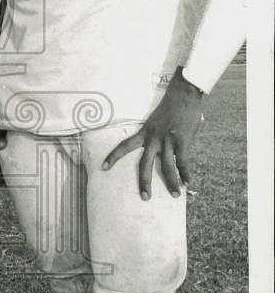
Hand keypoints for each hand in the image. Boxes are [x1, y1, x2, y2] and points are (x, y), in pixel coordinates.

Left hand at [102, 68, 203, 198]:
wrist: (183, 94)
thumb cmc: (170, 107)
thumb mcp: (156, 122)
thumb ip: (155, 135)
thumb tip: (160, 148)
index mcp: (144, 133)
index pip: (124, 146)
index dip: (114, 157)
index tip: (103, 167)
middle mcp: (153, 138)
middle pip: (144, 164)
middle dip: (144, 182)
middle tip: (145, 197)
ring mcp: (167, 140)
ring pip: (167, 167)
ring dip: (172, 182)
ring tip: (175, 195)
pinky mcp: (182, 141)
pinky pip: (183, 161)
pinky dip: (186, 173)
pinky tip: (188, 183)